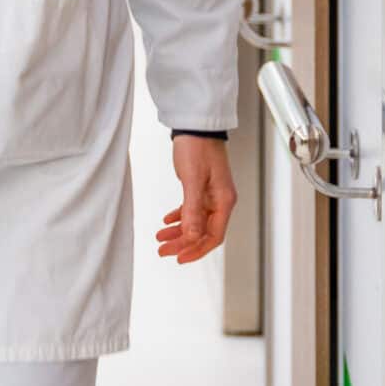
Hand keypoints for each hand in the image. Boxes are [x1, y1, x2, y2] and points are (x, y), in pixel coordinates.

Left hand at [157, 136, 237, 264]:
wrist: (196, 127)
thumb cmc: (197, 148)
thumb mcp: (192, 180)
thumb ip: (192, 209)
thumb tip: (191, 235)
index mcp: (224, 201)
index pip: (213, 236)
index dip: (196, 249)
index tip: (179, 258)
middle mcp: (220, 201)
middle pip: (203, 232)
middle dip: (183, 244)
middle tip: (163, 250)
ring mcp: (212, 195)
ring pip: (196, 222)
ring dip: (179, 232)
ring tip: (160, 238)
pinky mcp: (202, 188)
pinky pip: (192, 210)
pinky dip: (179, 217)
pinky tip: (166, 222)